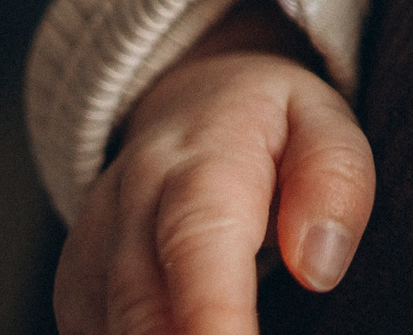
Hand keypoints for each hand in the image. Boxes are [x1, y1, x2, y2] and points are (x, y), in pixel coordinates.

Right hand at [52, 0, 375, 334]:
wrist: (189, 101)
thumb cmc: (272, 124)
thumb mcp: (324, 121)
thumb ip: (334, 182)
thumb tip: (318, 267)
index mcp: (200, 159)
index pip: (199, 241)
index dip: (213, 316)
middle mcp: (129, 203)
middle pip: (143, 308)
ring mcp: (92, 249)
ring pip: (113, 332)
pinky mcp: (78, 289)